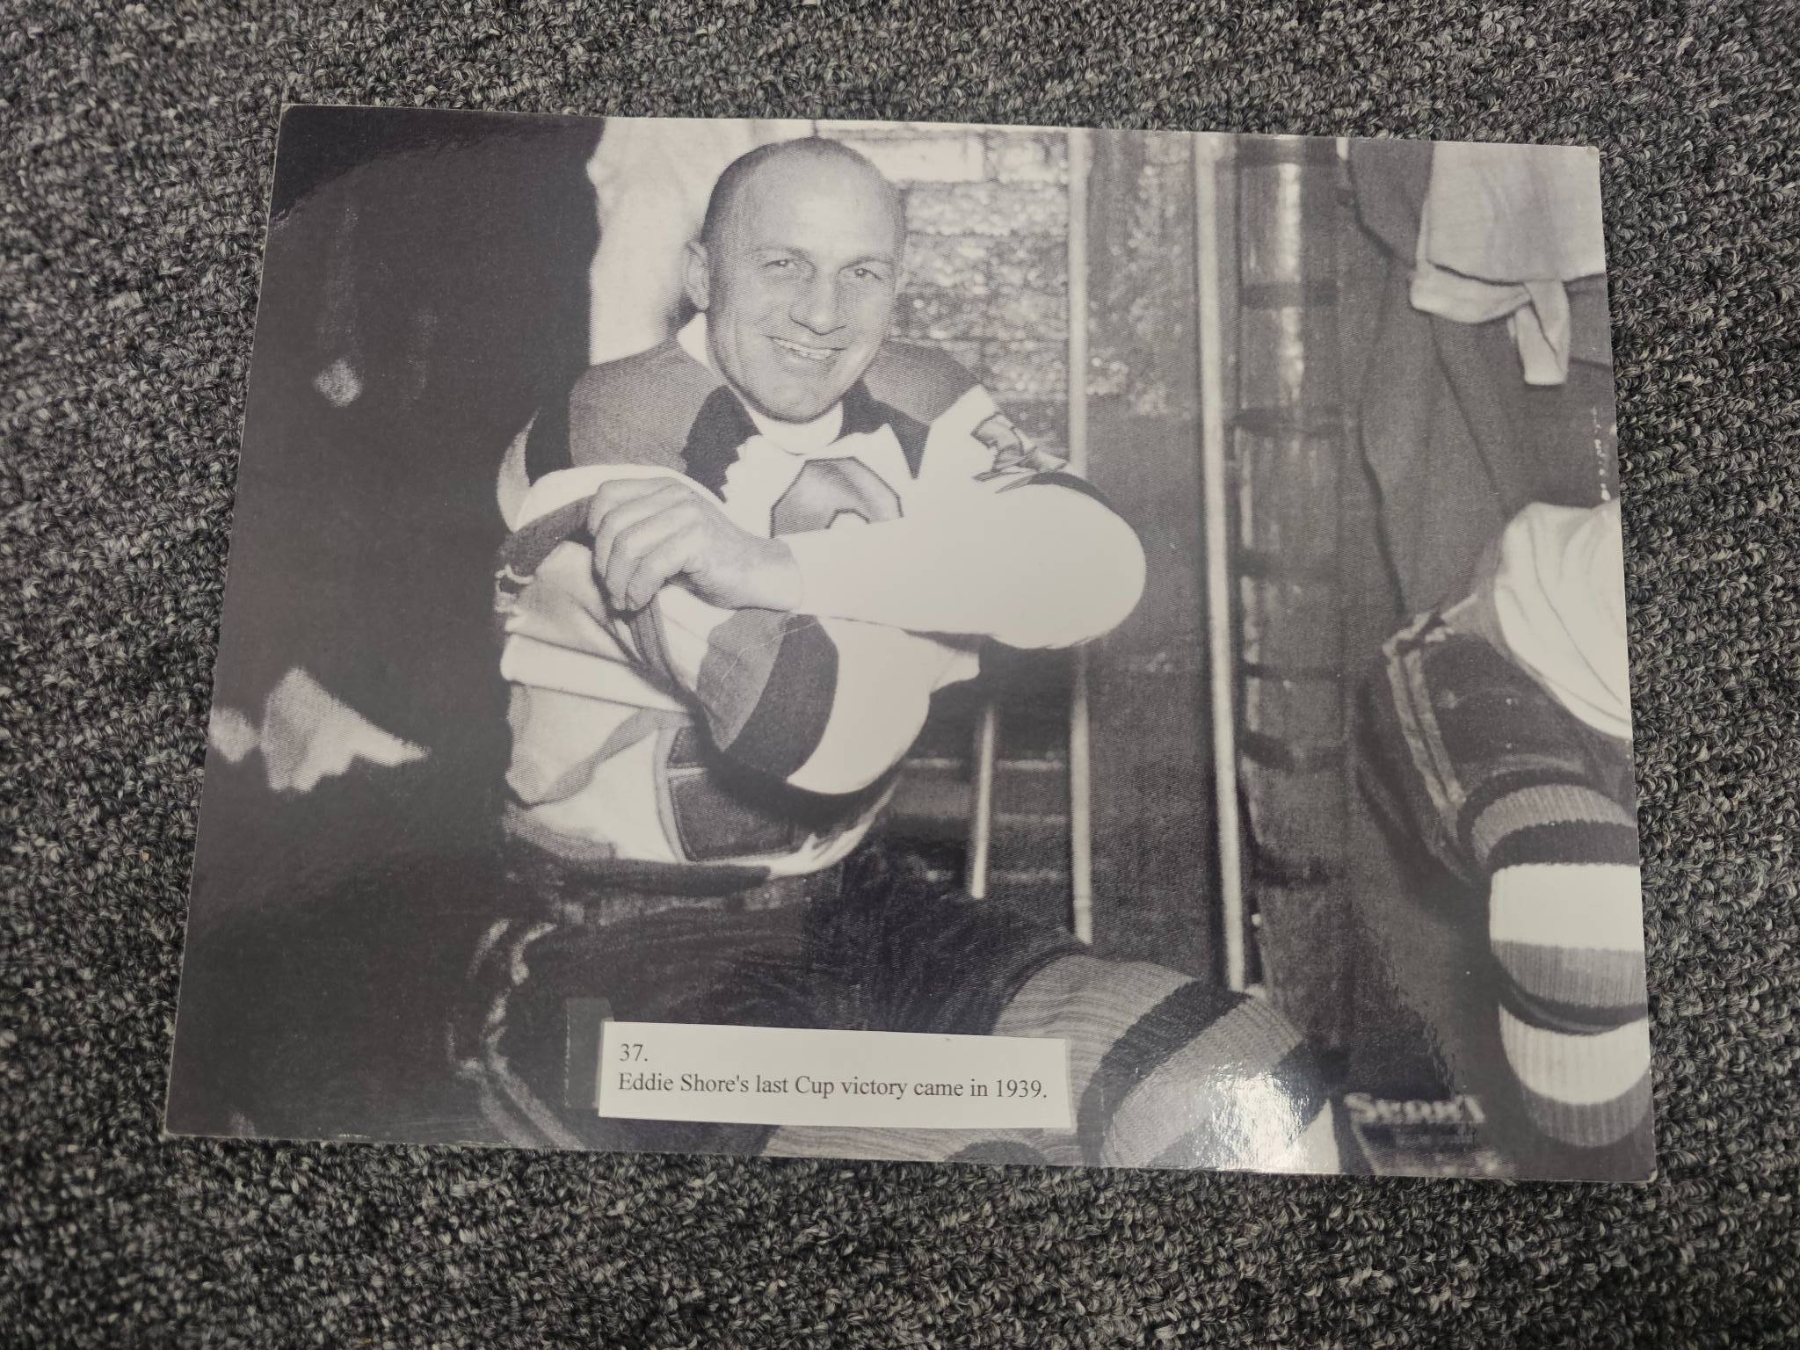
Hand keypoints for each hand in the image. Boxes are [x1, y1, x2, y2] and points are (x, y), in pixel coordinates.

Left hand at [586, 476, 800, 612]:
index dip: (594, 526)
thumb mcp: (666, 536)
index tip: (603, 558)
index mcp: (663, 488)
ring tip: (624, 601)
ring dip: (618, 582)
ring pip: (628, 546)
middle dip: (604, 564)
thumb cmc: (707, 561)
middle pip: (613, 524)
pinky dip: (638, 589)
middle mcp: (674, 494)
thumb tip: (592, 547)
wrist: (756, 573)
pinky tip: (640, 602)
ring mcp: (688, 514)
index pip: (607, 494)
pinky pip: (651, 566)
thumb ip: (638, 529)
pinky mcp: (698, 539)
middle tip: (612, 591)